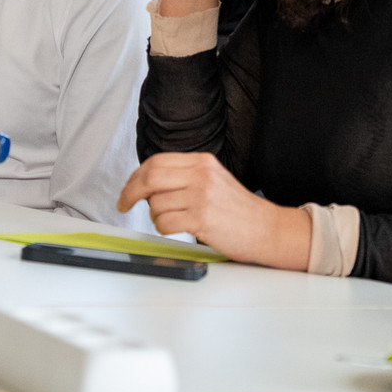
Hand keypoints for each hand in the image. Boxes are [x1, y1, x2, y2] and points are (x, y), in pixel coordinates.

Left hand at [117, 152, 311, 269]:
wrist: (268, 230)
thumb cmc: (239, 211)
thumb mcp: (213, 180)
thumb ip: (184, 176)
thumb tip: (147, 184)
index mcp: (202, 161)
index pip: (156, 162)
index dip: (136, 176)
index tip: (128, 189)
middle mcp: (201, 175)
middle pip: (150, 177)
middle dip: (130, 192)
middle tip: (123, 203)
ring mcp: (202, 196)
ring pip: (155, 204)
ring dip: (155, 216)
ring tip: (171, 221)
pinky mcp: (202, 218)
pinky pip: (164, 222)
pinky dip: (163, 228)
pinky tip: (176, 229)